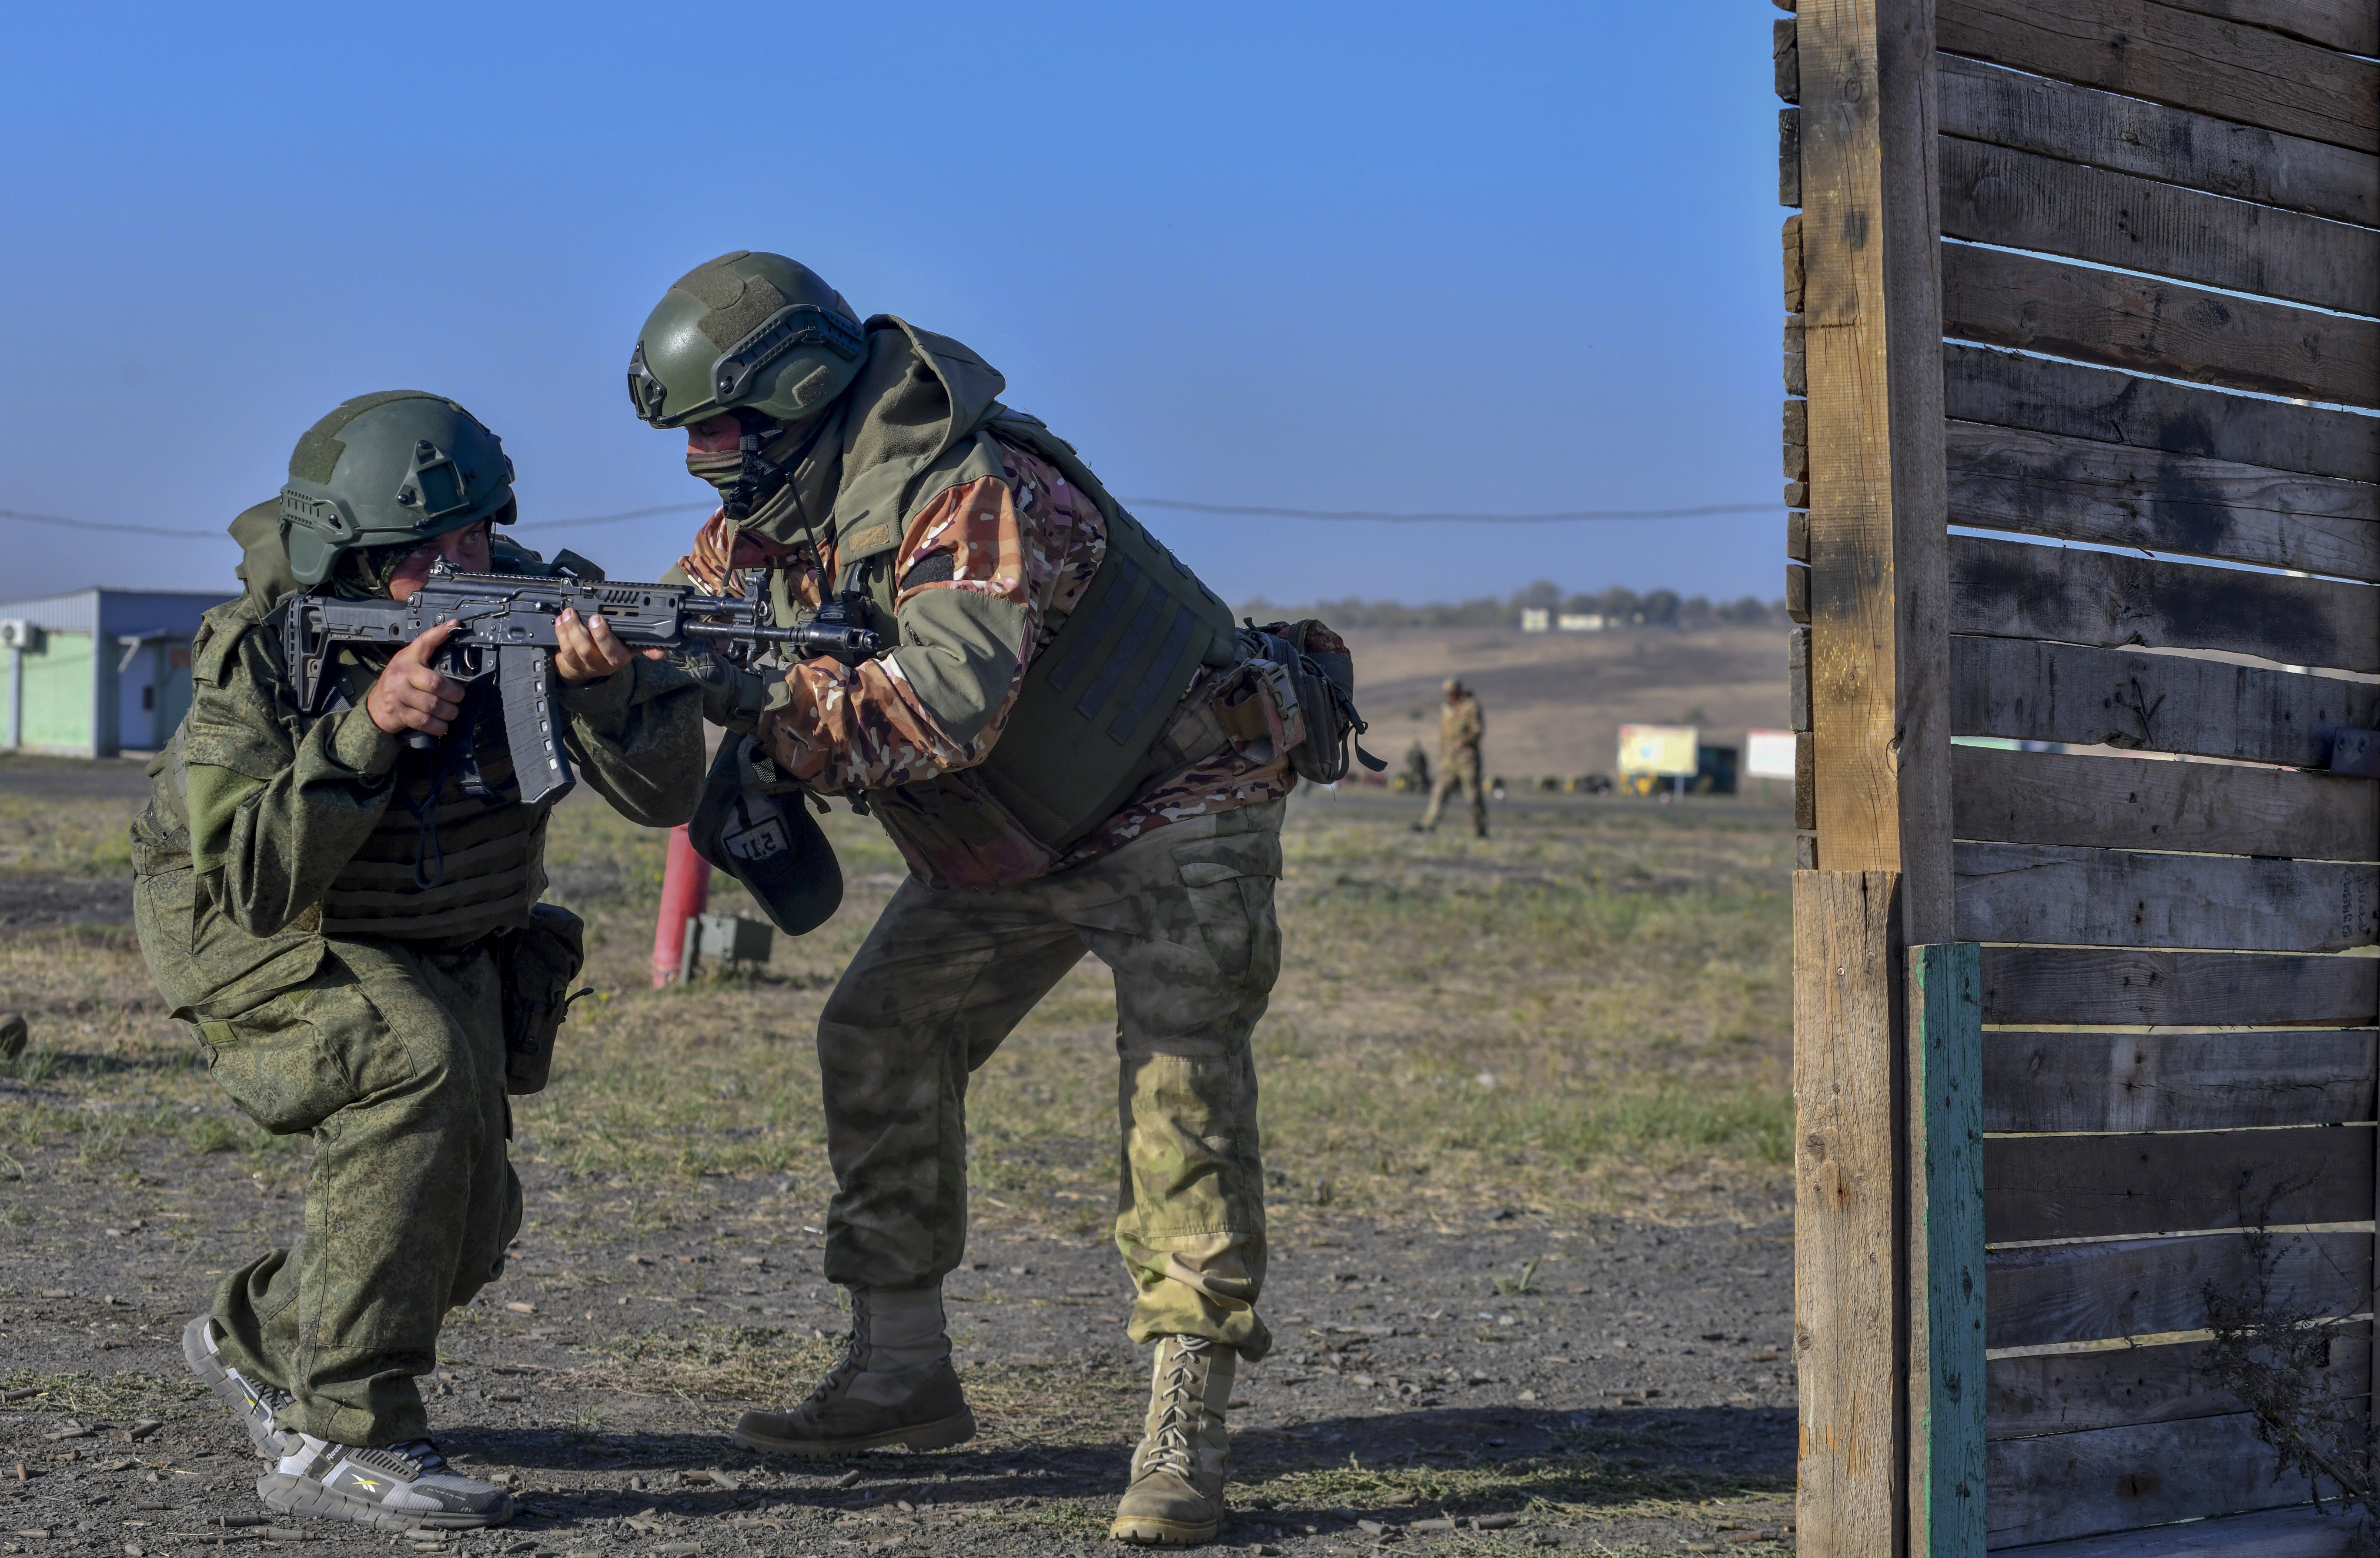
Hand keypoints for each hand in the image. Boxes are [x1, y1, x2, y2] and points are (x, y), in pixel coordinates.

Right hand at [366, 620, 465, 737]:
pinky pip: (425, 721)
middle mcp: (402, 674)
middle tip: (458, 698)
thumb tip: (454, 647)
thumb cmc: (398, 684)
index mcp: (407, 659)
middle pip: (436, 683)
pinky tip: (441, 725)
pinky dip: (438, 726)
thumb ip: (427, 658)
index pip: (424, 642)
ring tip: (451, 712)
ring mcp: (398, 694)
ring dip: (449, 712)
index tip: (454, 626)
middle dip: (454, 694)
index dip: (439, 633)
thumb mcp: (408, 665)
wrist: (375, 708)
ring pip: (433, 705)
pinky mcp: (398, 713)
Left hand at [552, 608, 660, 682]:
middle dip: (583, 631)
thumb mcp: (630, 648)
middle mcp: (601, 664)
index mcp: (618, 658)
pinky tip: (560, 621)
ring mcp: (584, 664)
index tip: (598, 619)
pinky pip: (564, 650)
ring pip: (575, 650)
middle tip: (584, 615)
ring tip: (569, 614)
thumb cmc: (611, 651)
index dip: (604, 637)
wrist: (588, 669)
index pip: (613, 651)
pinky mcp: (571, 663)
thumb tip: (662, 652)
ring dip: (570, 630)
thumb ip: (645, 646)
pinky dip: (561, 633)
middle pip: (591, 651)